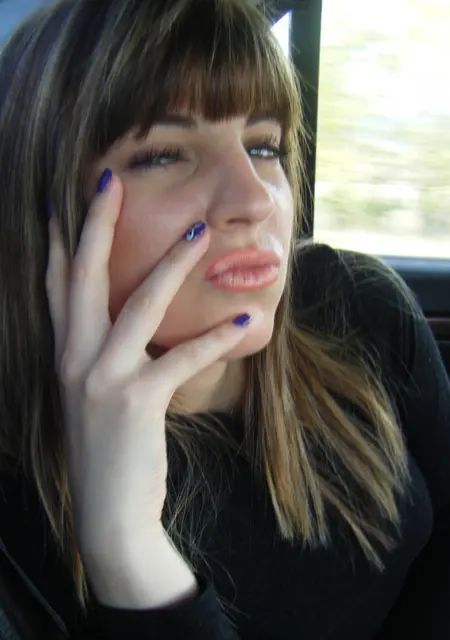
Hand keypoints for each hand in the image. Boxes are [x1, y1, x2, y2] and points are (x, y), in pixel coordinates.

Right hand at [46, 173, 251, 567]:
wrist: (108, 511)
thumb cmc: (108, 447)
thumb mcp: (93, 393)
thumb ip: (102, 353)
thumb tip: (123, 319)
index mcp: (65, 355)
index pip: (56, 285)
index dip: (57, 241)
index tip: (65, 201)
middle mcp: (74, 359)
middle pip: (83, 277)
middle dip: (96, 226)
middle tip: (109, 181)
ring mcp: (101, 379)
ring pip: (136, 306)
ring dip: (170, 265)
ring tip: (198, 233)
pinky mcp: (135, 402)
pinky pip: (179, 360)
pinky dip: (213, 341)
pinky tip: (241, 323)